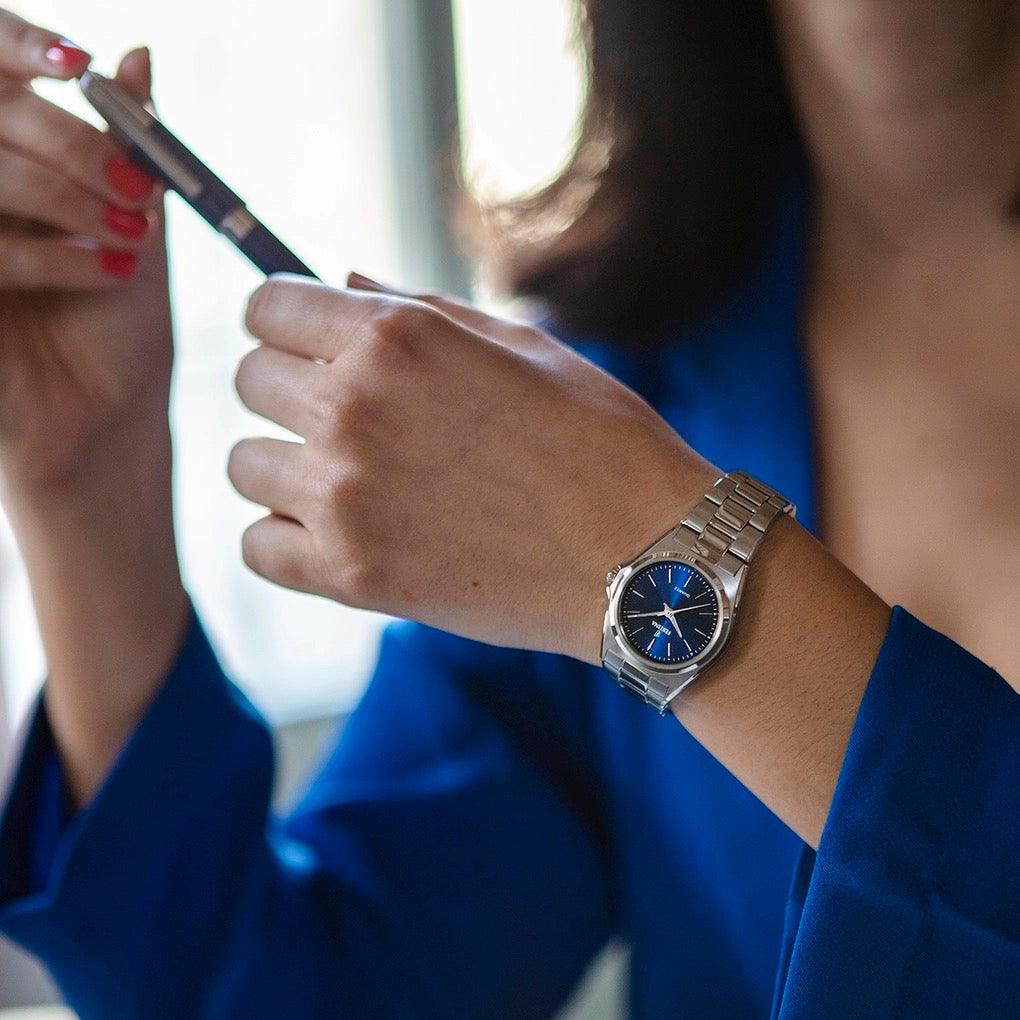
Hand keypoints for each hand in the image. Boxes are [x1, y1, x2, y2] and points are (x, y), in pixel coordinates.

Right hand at [0, 13, 169, 493]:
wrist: (109, 417)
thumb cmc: (122, 324)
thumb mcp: (135, 224)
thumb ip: (128, 146)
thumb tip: (137, 55)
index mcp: (6, 162)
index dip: (14, 46)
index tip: (74, 62)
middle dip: (63, 142)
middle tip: (135, 189)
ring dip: (60, 194)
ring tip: (131, 238)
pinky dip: (46, 254)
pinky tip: (109, 272)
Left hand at [230, 273, 719, 662]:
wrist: (644, 558)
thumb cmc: (599, 444)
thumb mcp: (523, 347)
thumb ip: (420, 310)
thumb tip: (342, 284)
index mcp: (398, 337)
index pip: (268, 306)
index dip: (285, 321)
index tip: (307, 345)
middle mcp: (356, 407)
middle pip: (250, 379)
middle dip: (289, 389)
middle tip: (347, 418)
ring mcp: (346, 496)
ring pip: (244, 465)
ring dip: (286, 466)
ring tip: (348, 481)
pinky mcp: (351, 575)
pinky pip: (258, 548)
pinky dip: (287, 541)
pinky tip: (337, 534)